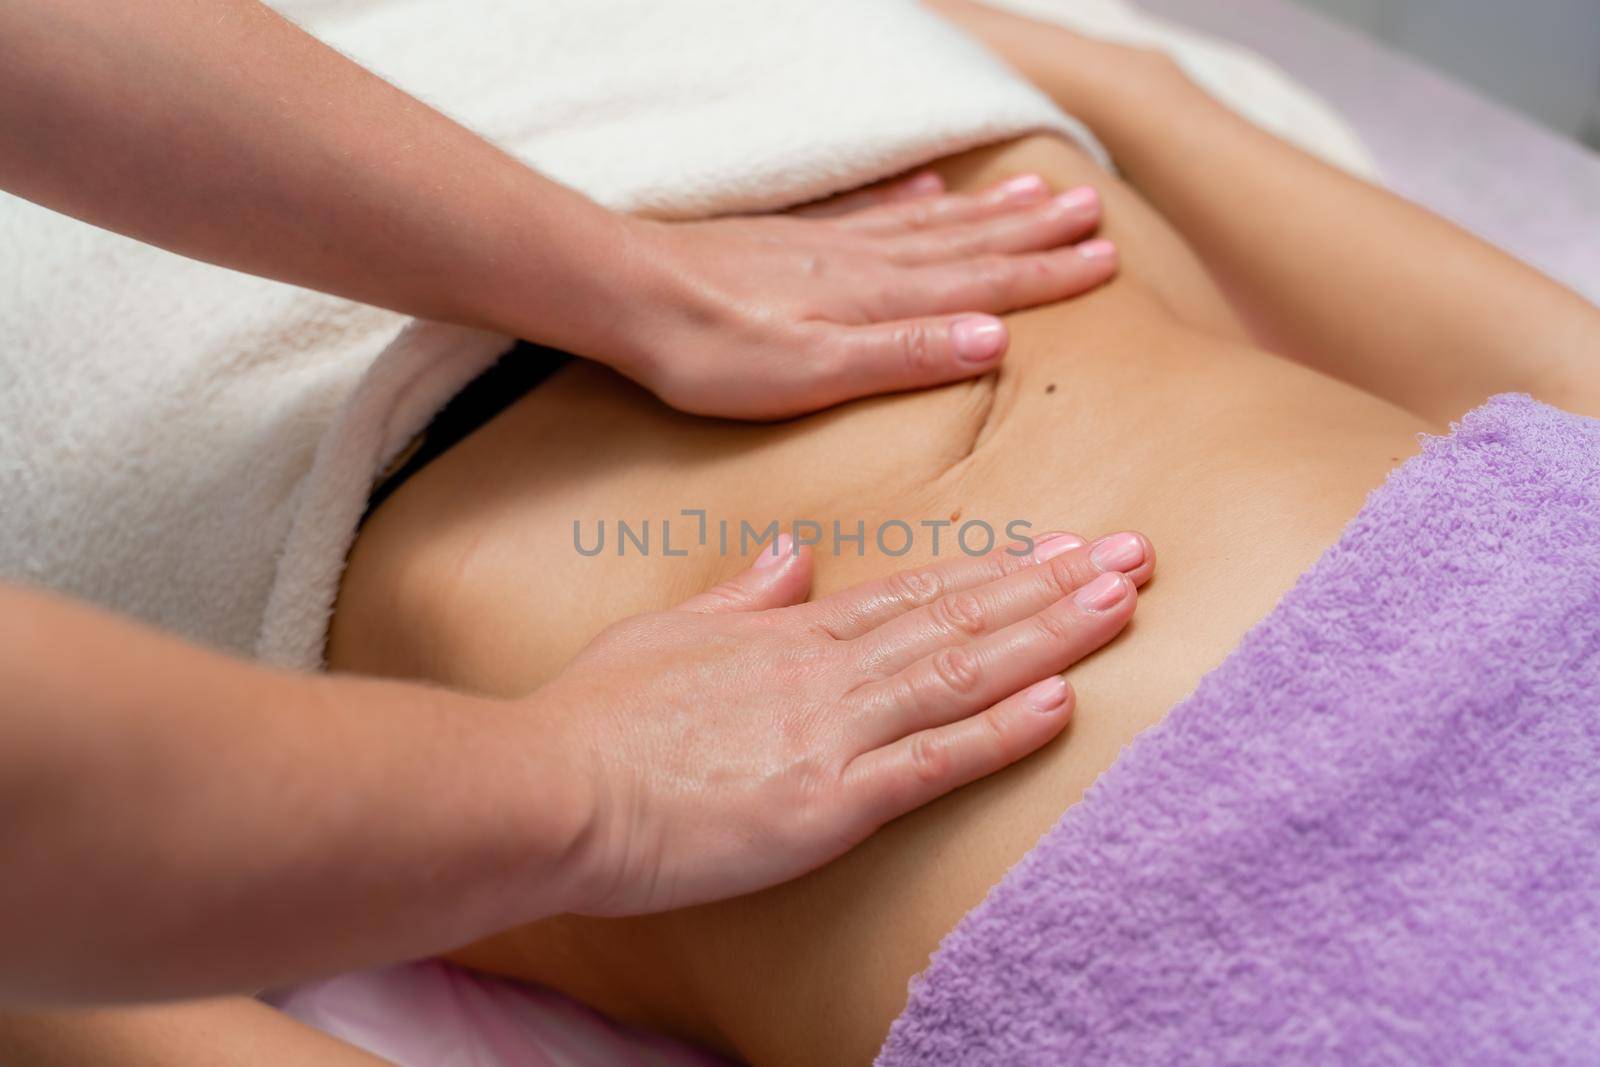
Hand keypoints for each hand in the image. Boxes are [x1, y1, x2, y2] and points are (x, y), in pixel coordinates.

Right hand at [539, 528, 1154, 915]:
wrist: (552, 787)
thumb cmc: (598, 716)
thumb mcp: (670, 631)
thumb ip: (742, 593)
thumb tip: (794, 554)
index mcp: (792, 634)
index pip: (918, 593)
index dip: (999, 569)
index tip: (1064, 545)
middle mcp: (826, 671)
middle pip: (959, 619)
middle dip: (1052, 585)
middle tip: (1135, 554)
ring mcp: (831, 732)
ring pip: (961, 673)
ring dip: (1048, 636)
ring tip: (1121, 601)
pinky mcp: (825, 802)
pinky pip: (928, 762)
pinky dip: (998, 731)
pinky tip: (1060, 702)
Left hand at [608, 172, 1116, 418]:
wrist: (629, 294)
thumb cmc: (711, 351)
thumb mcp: (810, 373)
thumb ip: (901, 356)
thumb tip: (995, 341)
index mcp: (878, 300)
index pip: (983, 287)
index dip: (1047, 277)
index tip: (1106, 260)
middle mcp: (864, 263)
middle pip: (968, 246)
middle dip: (1035, 236)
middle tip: (1094, 214)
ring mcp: (829, 245)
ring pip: (929, 224)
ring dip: (988, 214)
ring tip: (1037, 195)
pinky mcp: (793, 240)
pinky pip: (871, 212)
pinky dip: (910, 200)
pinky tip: (931, 189)